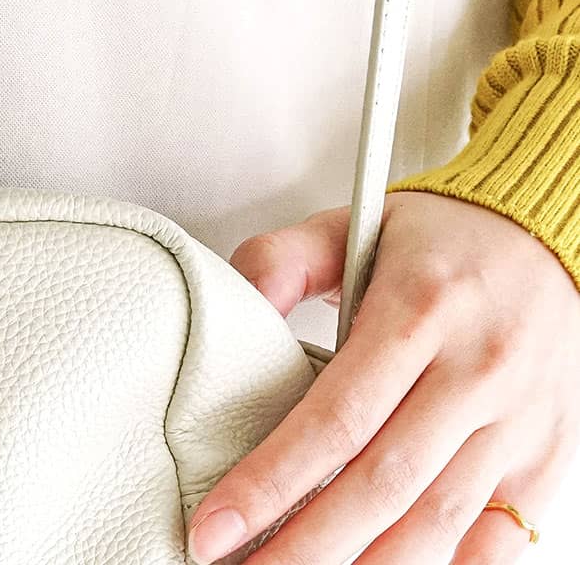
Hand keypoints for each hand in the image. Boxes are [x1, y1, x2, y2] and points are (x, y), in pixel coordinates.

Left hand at [187, 191, 579, 563]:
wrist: (546, 237)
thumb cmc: (439, 242)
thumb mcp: (350, 228)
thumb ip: (280, 260)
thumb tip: (234, 301)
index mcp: (420, 313)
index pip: (334, 418)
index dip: (270, 481)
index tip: (214, 527)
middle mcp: (476, 373)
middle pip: (381, 484)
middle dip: (305, 545)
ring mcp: (518, 423)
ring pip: (437, 522)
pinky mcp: (544, 457)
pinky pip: (499, 537)